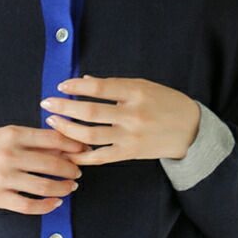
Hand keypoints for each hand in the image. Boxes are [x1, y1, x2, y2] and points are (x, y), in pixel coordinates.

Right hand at [0, 125, 90, 213]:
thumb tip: (63, 145)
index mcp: (12, 134)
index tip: (83, 149)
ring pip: (44, 186)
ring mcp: (4, 178)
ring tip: (70, 186)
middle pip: (53, 164)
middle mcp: (9, 156)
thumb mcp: (3, 133)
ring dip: (63, 187)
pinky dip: (47, 206)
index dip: (73, 145)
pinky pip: (29, 205)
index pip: (52, 139)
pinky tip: (56, 202)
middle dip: (71, 168)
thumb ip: (31, 138)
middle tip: (77, 170)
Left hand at [39, 75, 200, 166]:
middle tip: (47, 104)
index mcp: (136, 92)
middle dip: (64, 107)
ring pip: (90, 136)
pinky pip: (100, 156)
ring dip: (67, 130)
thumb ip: (114, 85)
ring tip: (53, 123)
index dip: (76, 87)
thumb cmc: (166, 103)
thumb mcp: (144, 86)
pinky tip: (67, 151)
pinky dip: (81, 156)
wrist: (191, 130)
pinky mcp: (130, 153)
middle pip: (90, 112)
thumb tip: (84, 80)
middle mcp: (132, 114)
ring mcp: (130, 136)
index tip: (61, 85)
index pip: (99, 87)